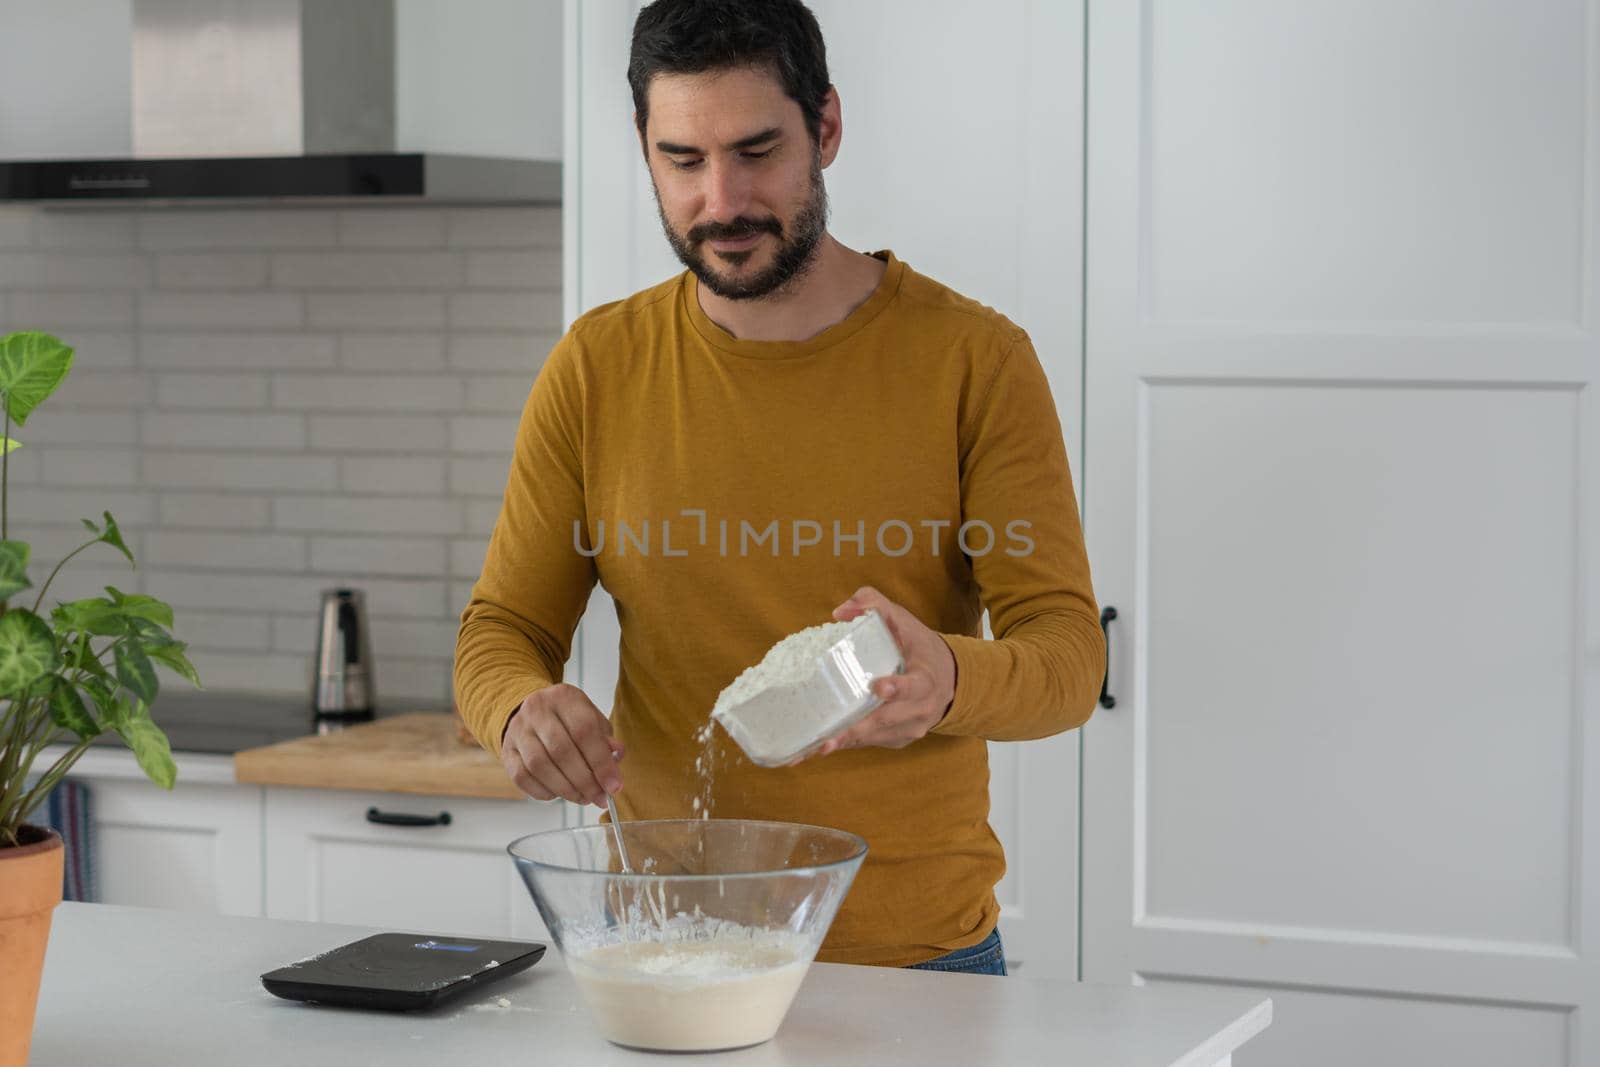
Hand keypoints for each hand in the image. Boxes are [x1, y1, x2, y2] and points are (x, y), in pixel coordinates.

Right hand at [500, 683, 624, 806]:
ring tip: (582, 798)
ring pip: (540, 766)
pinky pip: (522, 777)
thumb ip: (605, 739)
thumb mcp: (591, 719)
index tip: (614, 786)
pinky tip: (559, 794)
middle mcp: (537, 709)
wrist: (531, 712)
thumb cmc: (568, 719)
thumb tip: (616, 758)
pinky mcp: (507, 751)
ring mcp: (518, 730)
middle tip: (599, 798)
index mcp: (564, 697)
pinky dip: (544, 791)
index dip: (601, 762)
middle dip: (585, 781)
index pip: (584, 731)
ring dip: (565, 789)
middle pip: (561, 751)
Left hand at [803, 586, 955, 758]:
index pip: (915, 685)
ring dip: (845, 743)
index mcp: (926, 679)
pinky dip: (847, 745)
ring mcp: (910, 728)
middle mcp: (921, 709)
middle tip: (829, 738)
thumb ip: (873, 605)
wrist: (949, 678)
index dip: (898, 689)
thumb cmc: (917, 646)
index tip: (879, 688)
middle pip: (887, 721)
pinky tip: (819, 749)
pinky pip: (871, 743)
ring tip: (815, 749)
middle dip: (857, 730)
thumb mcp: (902, 620)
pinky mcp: (898, 740)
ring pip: (875, 737)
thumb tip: (839, 613)